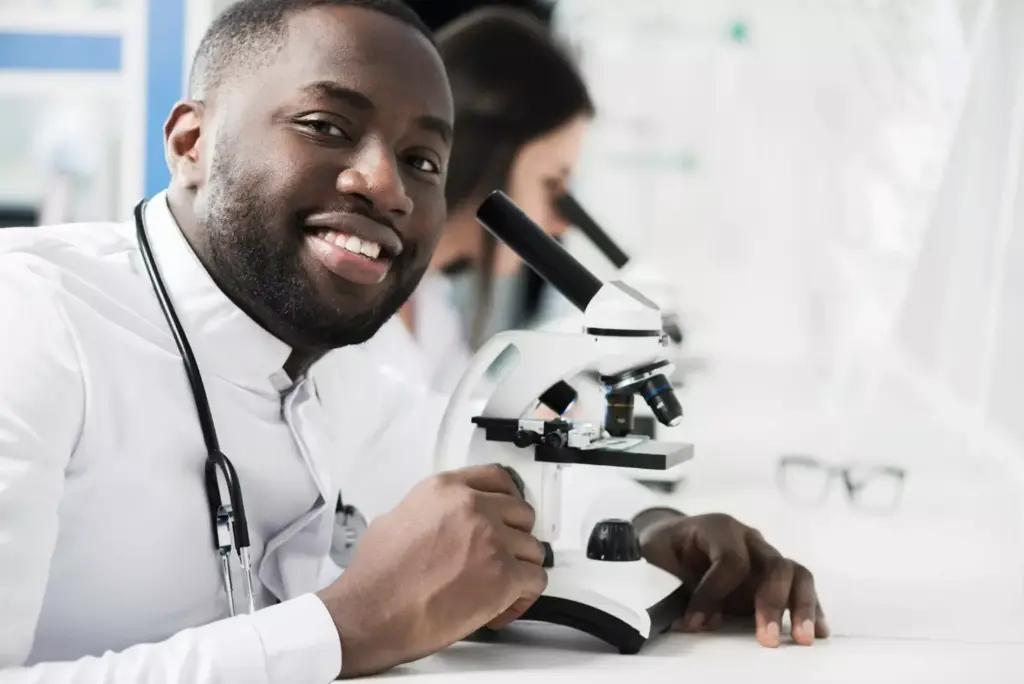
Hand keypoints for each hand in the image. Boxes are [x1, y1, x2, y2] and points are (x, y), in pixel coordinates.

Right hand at [317, 464, 546, 676]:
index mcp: (446, 489)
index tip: (509, 514)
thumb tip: (443, 522)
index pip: (497, 478)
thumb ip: (431, 511)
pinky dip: (524, 597)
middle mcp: (474, 507)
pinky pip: (536, 580)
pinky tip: (503, 608)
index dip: (509, 499)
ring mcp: (492, 540)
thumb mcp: (396, 518)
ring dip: (520, 570)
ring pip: (533, 549)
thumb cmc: (376, 574)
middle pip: (521, 514)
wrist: (373, 611)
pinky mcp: (504, 575)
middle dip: (515, 538)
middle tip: (501, 558)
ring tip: (499, 590)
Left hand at [635, 510, 828, 646]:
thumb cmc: (666, 547)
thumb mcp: (658, 558)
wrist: (671, 539)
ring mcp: (763, 555)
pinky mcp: (772, 576)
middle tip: (768, 639)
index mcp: (718, 527)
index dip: (714, 594)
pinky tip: (817, 631)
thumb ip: (676, 585)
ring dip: (801, 606)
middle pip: (774, 564)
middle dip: (771, 603)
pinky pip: (799, 586)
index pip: (730, 560)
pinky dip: (810, 608)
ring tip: (803, 638)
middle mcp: (748, 539)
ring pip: (795, 573)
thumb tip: (699, 621)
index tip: (696, 622)